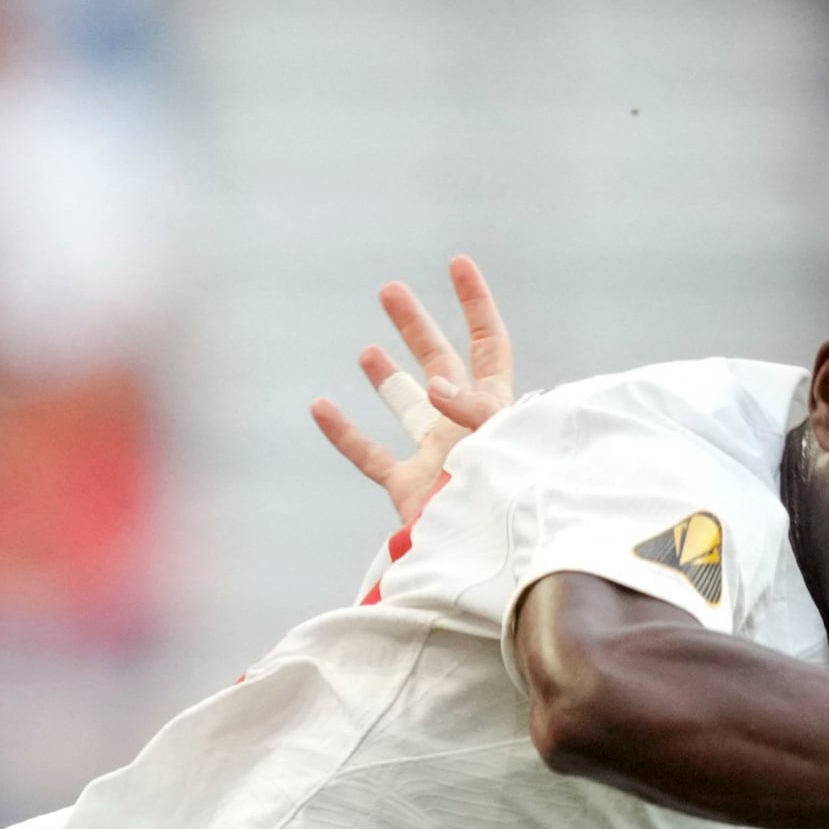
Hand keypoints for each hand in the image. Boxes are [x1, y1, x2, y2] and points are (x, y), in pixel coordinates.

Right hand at [310, 254, 514, 527]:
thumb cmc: (508, 503)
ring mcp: (436, 458)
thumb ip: (469, 409)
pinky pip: (370, 456)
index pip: (487, 343)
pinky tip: (320, 407)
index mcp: (495, 407)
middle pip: (439, 362)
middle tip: (390, 291)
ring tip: (369, 351)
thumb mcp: (499, 442)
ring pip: (406, 406)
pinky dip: (344, 433)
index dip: (474, 303)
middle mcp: (464, 426)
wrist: (489, 565)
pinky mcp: (409, 492)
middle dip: (417, 326)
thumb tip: (432, 385)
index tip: (456, 264)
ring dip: (387, 377)